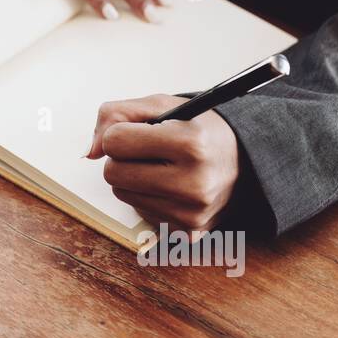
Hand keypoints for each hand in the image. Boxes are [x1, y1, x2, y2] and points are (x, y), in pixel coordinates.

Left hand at [86, 95, 239, 232]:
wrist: (248, 160)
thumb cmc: (199, 128)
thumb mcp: (163, 105)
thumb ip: (117, 114)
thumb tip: (89, 151)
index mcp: (191, 145)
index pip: (115, 142)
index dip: (119, 132)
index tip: (136, 131)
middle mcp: (195, 184)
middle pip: (112, 174)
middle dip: (123, 158)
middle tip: (148, 150)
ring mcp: (193, 213)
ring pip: (122, 194)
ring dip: (134, 178)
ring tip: (163, 166)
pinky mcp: (189, 233)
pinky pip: (140, 212)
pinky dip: (148, 197)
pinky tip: (172, 186)